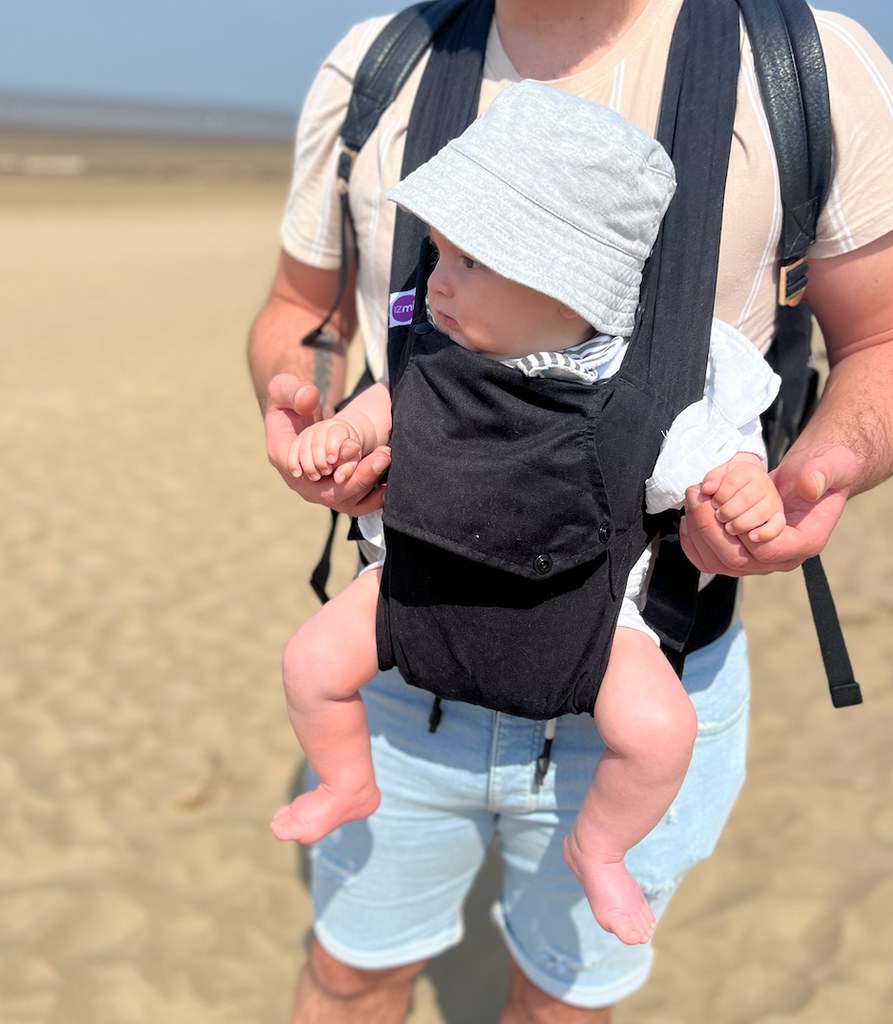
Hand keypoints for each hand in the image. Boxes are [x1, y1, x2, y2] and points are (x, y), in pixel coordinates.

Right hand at [263, 373, 389, 513]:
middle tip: (383, 455)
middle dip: (359, 477)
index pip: (306, 472)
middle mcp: (300, 481)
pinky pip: (355, 504)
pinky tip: (389, 486)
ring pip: (346, 501)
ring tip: (386, 458)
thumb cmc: (288, 399)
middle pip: (331, 493)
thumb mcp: (283, 387)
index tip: (353, 446)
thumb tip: (309, 400)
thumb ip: (293, 391)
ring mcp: (318, 489)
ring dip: (368, 483)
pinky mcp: (334, 490)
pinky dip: (372, 499)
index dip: (331, 464)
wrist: (296, 415)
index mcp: (282, 457)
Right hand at [288, 418, 362, 482]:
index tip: (332, 461)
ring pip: (303, 446)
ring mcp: (308, 433)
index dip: (332, 447)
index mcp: (339, 427)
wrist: (338, 449)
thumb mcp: (353, 460)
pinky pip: (292, 451)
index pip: (334, 434)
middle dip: (319, 459)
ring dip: (308, 464)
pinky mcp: (298, 441)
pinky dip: (293, 462)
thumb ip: (349, 466)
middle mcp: (322, 427)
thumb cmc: (349, 456)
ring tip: (316, 477)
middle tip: (326, 472)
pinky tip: (297, 474)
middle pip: (316, 441)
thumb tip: (339, 479)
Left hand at [680, 444, 859, 575]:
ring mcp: (761, 560)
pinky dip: (694, 543)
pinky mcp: (743, 554)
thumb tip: (808, 488)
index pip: (769, 551)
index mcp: (806, 541)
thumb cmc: (823, 470)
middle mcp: (783, 558)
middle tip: (695, 499)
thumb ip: (821, 474)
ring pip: (719, 563)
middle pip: (737, 560)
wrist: (809, 476)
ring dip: (698, 534)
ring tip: (692, 502)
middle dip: (710, 530)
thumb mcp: (829, 464)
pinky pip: (711, 560)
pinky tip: (688, 519)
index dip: (741, 532)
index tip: (719, 507)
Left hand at [700, 457, 784, 542]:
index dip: (718, 495)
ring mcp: (773, 501)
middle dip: (726, 511)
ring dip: (739, 523)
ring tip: (728, 527)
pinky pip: (777, 526)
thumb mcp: (718, 475)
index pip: (731, 482)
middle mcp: (765, 484)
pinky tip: (751, 537)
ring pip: (759, 513)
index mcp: (749, 471)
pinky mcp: (779, 517)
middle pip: (745, 499)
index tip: (713, 503)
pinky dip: (765, 533)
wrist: (750, 484)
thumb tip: (707, 489)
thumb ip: (711, 480)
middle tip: (719, 516)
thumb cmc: (728, 483)